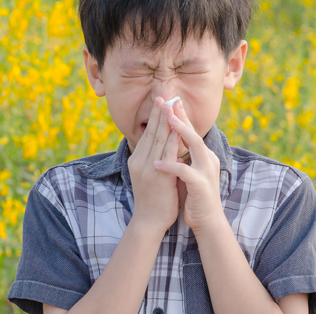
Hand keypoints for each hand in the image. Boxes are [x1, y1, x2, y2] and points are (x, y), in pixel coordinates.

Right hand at [127, 97, 183, 234]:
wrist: (149, 221)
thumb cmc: (152, 200)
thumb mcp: (149, 176)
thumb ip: (153, 160)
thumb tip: (161, 146)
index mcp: (137, 159)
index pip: (147, 133)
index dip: (154, 117)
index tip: (160, 102)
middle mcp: (140, 160)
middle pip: (150, 131)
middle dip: (158, 112)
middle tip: (163, 94)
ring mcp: (147, 167)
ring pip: (158, 138)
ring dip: (166, 120)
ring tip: (170, 104)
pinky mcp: (158, 175)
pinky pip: (167, 152)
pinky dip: (172, 138)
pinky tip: (178, 127)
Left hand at [153, 113, 224, 236]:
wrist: (207, 221)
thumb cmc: (194, 196)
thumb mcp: (187, 172)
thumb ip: (181, 157)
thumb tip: (168, 143)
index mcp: (203, 156)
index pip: (191, 133)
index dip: (181, 117)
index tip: (170, 102)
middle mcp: (207, 160)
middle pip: (194, 133)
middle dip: (182, 117)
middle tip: (171, 101)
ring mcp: (206, 171)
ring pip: (195, 146)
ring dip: (180, 132)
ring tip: (168, 121)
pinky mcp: (200, 185)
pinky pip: (184, 172)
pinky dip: (170, 167)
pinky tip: (157, 164)